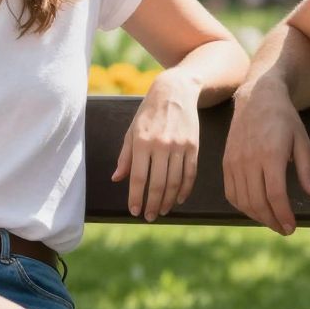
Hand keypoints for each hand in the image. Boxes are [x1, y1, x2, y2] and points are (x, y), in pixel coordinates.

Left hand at [113, 71, 199, 219]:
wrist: (175, 92)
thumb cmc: (149, 112)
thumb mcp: (132, 131)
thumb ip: (125, 156)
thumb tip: (116, 179)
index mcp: (142, 142)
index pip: (138, 178)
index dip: (136, 197)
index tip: (134, 211)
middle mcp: (161, 145)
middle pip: (158, 184)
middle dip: (153, 204)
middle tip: (149, 216)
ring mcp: (179, 146)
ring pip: (175, 182)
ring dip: (169, 201)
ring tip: (163, 211)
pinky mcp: (193, 146)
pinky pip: (190, 174)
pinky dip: (185, 190)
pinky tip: (179, 199)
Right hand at [223, 77, 309, 233]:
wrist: (257, 97)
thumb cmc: (284, 119)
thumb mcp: (302, 141)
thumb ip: (307, 170)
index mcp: (271, 155)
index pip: (275, 195)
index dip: (284, 215)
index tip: (292, 227)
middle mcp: (249, 160)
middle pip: (258, 202)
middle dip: (272, 221)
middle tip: (284, 229)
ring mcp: (235, 161)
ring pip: (243, 201)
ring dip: (257, 217)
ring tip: (271, 221)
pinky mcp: (226, 162)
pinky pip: (230, 192)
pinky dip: (241, 206)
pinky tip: (253, 209)